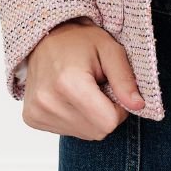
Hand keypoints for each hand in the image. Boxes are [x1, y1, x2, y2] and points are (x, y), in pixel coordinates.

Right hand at [21, 17, 144, 139]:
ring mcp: (37, 112)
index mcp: (69, 83)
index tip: (113, 89)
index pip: (108, 122)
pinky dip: (75, 118)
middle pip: (97, 132)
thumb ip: (125, 79)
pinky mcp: (31, 118)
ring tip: (82, 90)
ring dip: (90, 116)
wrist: (45, 36)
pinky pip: (67, 132)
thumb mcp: (110, 50)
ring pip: (84, 134)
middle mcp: (48, 101)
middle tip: (98, 87)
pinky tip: (69, 97)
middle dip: (105, 113)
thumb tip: (138, 105)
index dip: (119, 109)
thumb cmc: (79, 40)